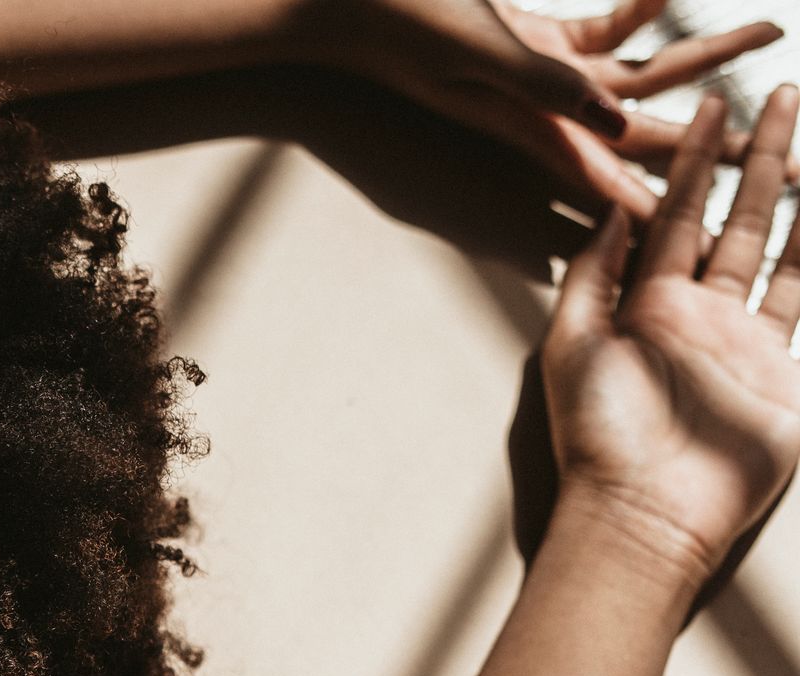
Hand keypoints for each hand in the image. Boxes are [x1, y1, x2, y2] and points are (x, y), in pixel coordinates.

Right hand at [298, 0, 787, 218]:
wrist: (339, 4)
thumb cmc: (399, 22)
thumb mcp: (477, 50)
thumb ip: (546, 82)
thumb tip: (618, 123)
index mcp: (533, 125)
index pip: (619, 181)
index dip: (676, 210)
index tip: (736, 232)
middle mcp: (546, 111)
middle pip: (657, 137)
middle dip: (729, 148)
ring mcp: (541, 79)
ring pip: (645, 76)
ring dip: (706, 58)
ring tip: (773, 30)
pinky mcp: (533, 44)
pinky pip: (605, 33)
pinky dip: (642, 9)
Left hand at [538, 87, 799, 594]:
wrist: (645, 508)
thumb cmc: (597, 433)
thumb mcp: (572, 342)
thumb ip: (592, 275)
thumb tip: (611, 210)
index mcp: (641, 302)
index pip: (671, 213)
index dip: (692, 161)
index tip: (710, 110)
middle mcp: (694, 313)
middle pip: (731, 218)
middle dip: (755, 159)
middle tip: (778, 100)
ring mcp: (742, 339)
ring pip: (774, 250)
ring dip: (794, 194)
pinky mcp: (780, 370)